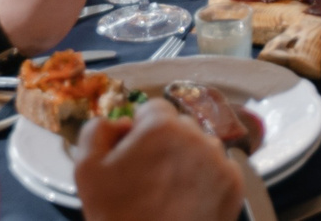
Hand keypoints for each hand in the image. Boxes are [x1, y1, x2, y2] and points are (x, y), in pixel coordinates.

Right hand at [74, 98, 244, 220]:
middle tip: (151, 177)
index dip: (142, 131)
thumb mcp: (87, 170)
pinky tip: (188, 201)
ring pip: (202, 148)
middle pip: (181, 127)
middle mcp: (196, 136)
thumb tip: (121, 122)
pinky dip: (206, 181)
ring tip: (170, 192)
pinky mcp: (233, 184)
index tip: (137, 154)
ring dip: (188, 161)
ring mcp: (219, 160)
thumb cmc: (118, 216)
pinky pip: (219, 170)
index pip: (154, 110)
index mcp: (161, 127)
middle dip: (167, 145)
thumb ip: (97, 130)